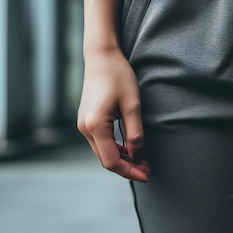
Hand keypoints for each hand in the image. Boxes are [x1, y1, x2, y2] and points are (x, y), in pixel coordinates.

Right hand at [77, 47, 149, 182]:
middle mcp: (84, 128)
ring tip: (143, 163)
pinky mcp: (87, 121)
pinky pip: (101, 143)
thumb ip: (135, 133)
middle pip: (106, 160)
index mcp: (95, 126)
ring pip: (103, 153)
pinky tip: (132, 151)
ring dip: (123, 160)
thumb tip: (138, 156)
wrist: (101, 57)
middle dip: (128, 168)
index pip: (112, 161)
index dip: (130, 171)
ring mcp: (83, 125)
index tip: (147, 175)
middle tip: (149, 171)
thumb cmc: (118, 76)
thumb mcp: (132, 105)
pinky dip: (116, 150)